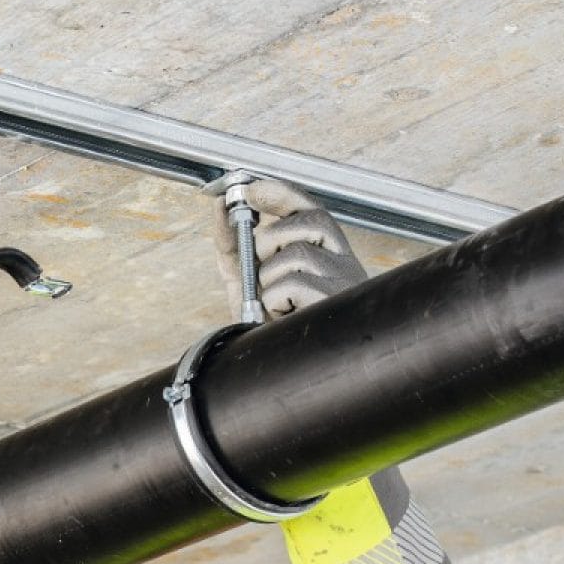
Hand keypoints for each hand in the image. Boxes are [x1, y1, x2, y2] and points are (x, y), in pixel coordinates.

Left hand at [211, 179, 368, 320]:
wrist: (291, 373)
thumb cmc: (274, 326)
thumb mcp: (248, 281)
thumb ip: (232, 246)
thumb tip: (219, 205)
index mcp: (327, 255)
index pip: (311, 209)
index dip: (282, 192)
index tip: (250, 189)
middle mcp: (342, 264)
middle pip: (307, 223)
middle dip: (270, 239)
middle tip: (260, 268)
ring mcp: (344, 283)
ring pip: (296, 255)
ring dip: (270, 279)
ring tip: (273, 305)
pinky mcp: (336, 305)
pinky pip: (293, 284)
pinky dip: (274, 300)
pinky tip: (280, 316)